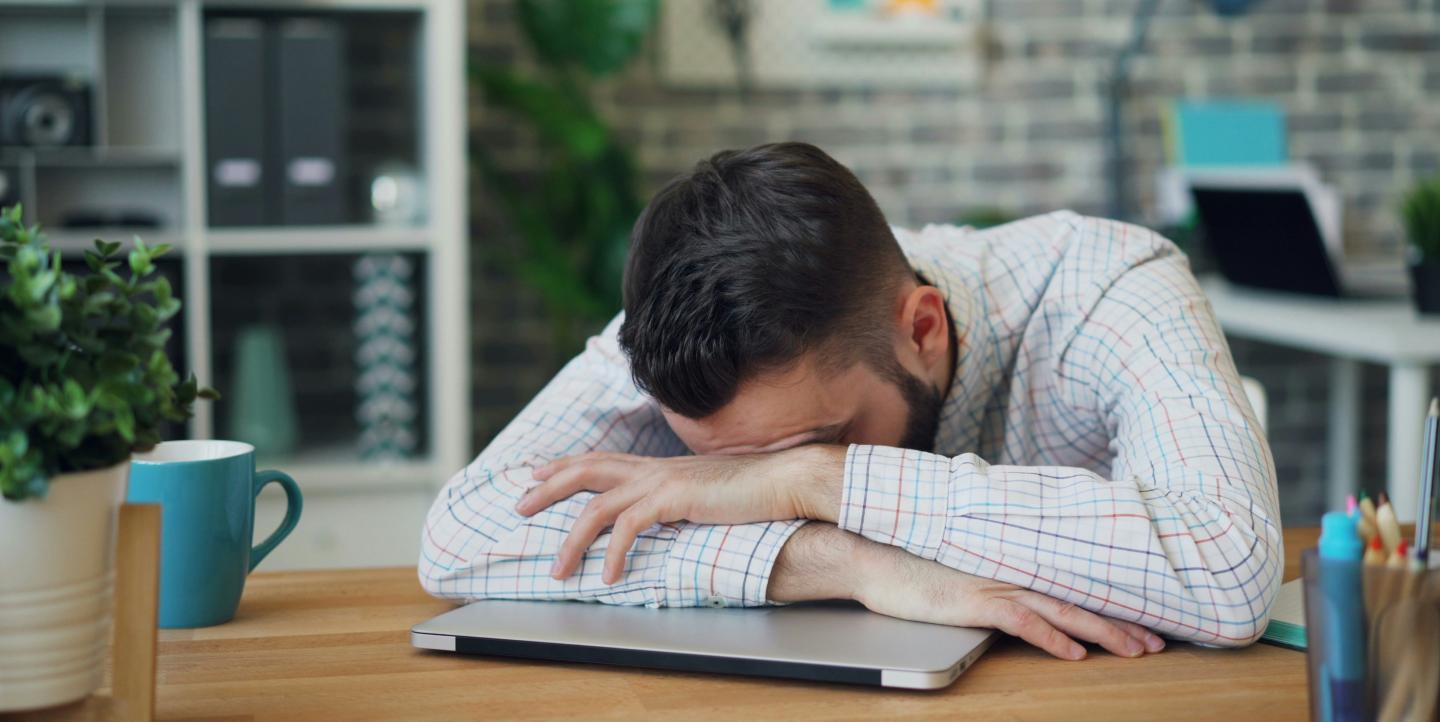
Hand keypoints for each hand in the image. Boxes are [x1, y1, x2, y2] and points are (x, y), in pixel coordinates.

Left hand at [514, 446, 843, 582]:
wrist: (784, 480)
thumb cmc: (754, 490)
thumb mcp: (707, 492)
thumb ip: (681, 499)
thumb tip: (669, 513)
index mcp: (660, 466)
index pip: (602, 459)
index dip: (566, 466)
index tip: (537, 474)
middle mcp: (654, 468)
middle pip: (587, 470)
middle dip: (548, 488)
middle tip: (518, 506)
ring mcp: (662, 481)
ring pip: (597, 506)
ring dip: (572, 540)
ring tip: (559, 570)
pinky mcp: (673, 499)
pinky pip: (629, 527)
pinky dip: (613, 553)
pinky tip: (609, 576)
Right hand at [770, 524, 1165, 660]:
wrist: (872, 553)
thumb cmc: (910, 561)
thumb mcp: (959, 566)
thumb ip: (990, 572)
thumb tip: (1011, 586)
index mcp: (1010, 563)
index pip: (1070, 585)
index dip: (1108, 604)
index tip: (1141, 620)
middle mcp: (1011, 571)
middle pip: (1078, 598)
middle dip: (1122, 622)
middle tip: (1158, 642)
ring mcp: (995, 584)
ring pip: (1063, 609)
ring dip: (1103, 631)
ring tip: (1136, 649)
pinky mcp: (974, 601)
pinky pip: (1023, 621)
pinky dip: (1052, 637)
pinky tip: (1075, 653)